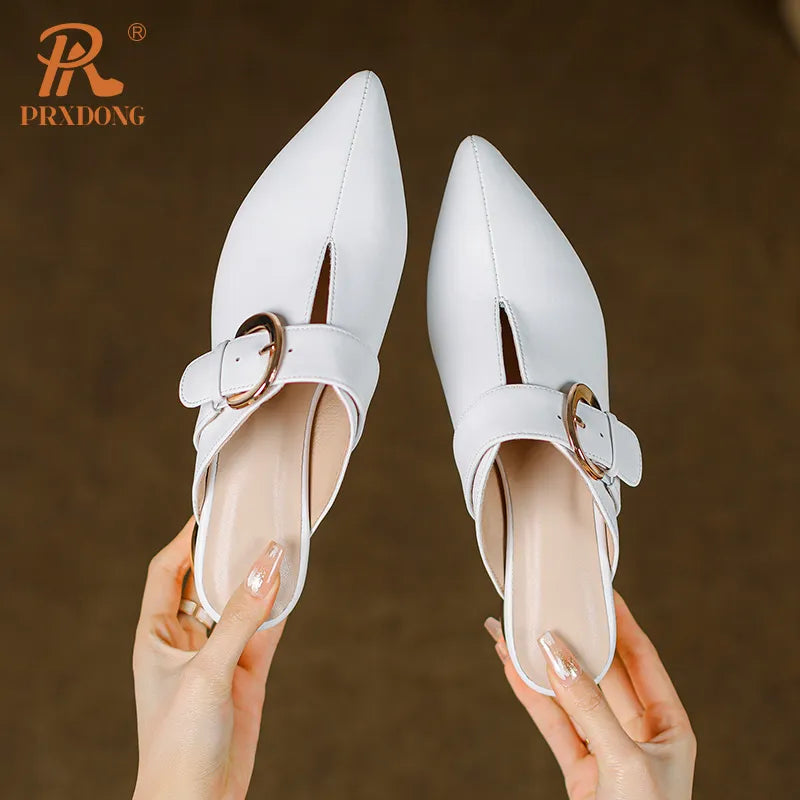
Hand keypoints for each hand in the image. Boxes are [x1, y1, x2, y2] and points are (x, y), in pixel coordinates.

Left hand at [133, 517, 284, 799]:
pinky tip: (292, 585)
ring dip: (258, 579)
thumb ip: (240, 617)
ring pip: (240, 603)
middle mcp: (187, 640)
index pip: (166, 571)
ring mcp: (219, 656)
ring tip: (279, 545)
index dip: (185, 539)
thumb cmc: (177, 744)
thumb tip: (268, 564)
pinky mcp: (247, 674)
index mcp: (156, 635)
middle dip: (228, 554)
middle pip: (206, 582)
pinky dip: (278, 608)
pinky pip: (264, 629)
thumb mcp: (207, 672)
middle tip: (254, 519)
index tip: (212, 510)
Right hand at [485, 593, 695, 799]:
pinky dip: (530, 695)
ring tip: (516, 631)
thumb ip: (588, 705)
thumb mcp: (624, 760)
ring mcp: (605, 750)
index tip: (601, 591)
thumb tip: (557, 653)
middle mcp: (637, 733)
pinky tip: (512, 668)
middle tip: (552, 606)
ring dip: (541, 665)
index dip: (621, 623)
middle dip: (573, 640)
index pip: (642, 658)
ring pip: (569, 695)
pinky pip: (551, 723)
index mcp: (669, 727)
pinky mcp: (578, 770)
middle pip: (601, 672)